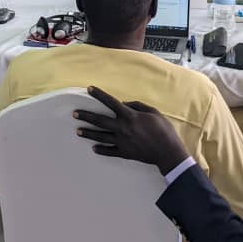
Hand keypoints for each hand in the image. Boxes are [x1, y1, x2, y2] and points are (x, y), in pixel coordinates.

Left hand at [74, 86, 190, 175]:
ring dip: (88, 133)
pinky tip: (94, 148)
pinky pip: (109, 151)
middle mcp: (122, 128)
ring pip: (101, 136)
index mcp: (129, 116)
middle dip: (86, 116)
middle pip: (100, 120)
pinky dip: (101, 149)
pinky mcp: (124, 153)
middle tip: (74, 114)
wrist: (167, 152)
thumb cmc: (163, 130)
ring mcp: (122, 141)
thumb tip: (125, 104)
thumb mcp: (153, 112)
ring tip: (78, 131)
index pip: (111, 102)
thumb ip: (138, 106)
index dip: (99, 94)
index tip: (89, 89)